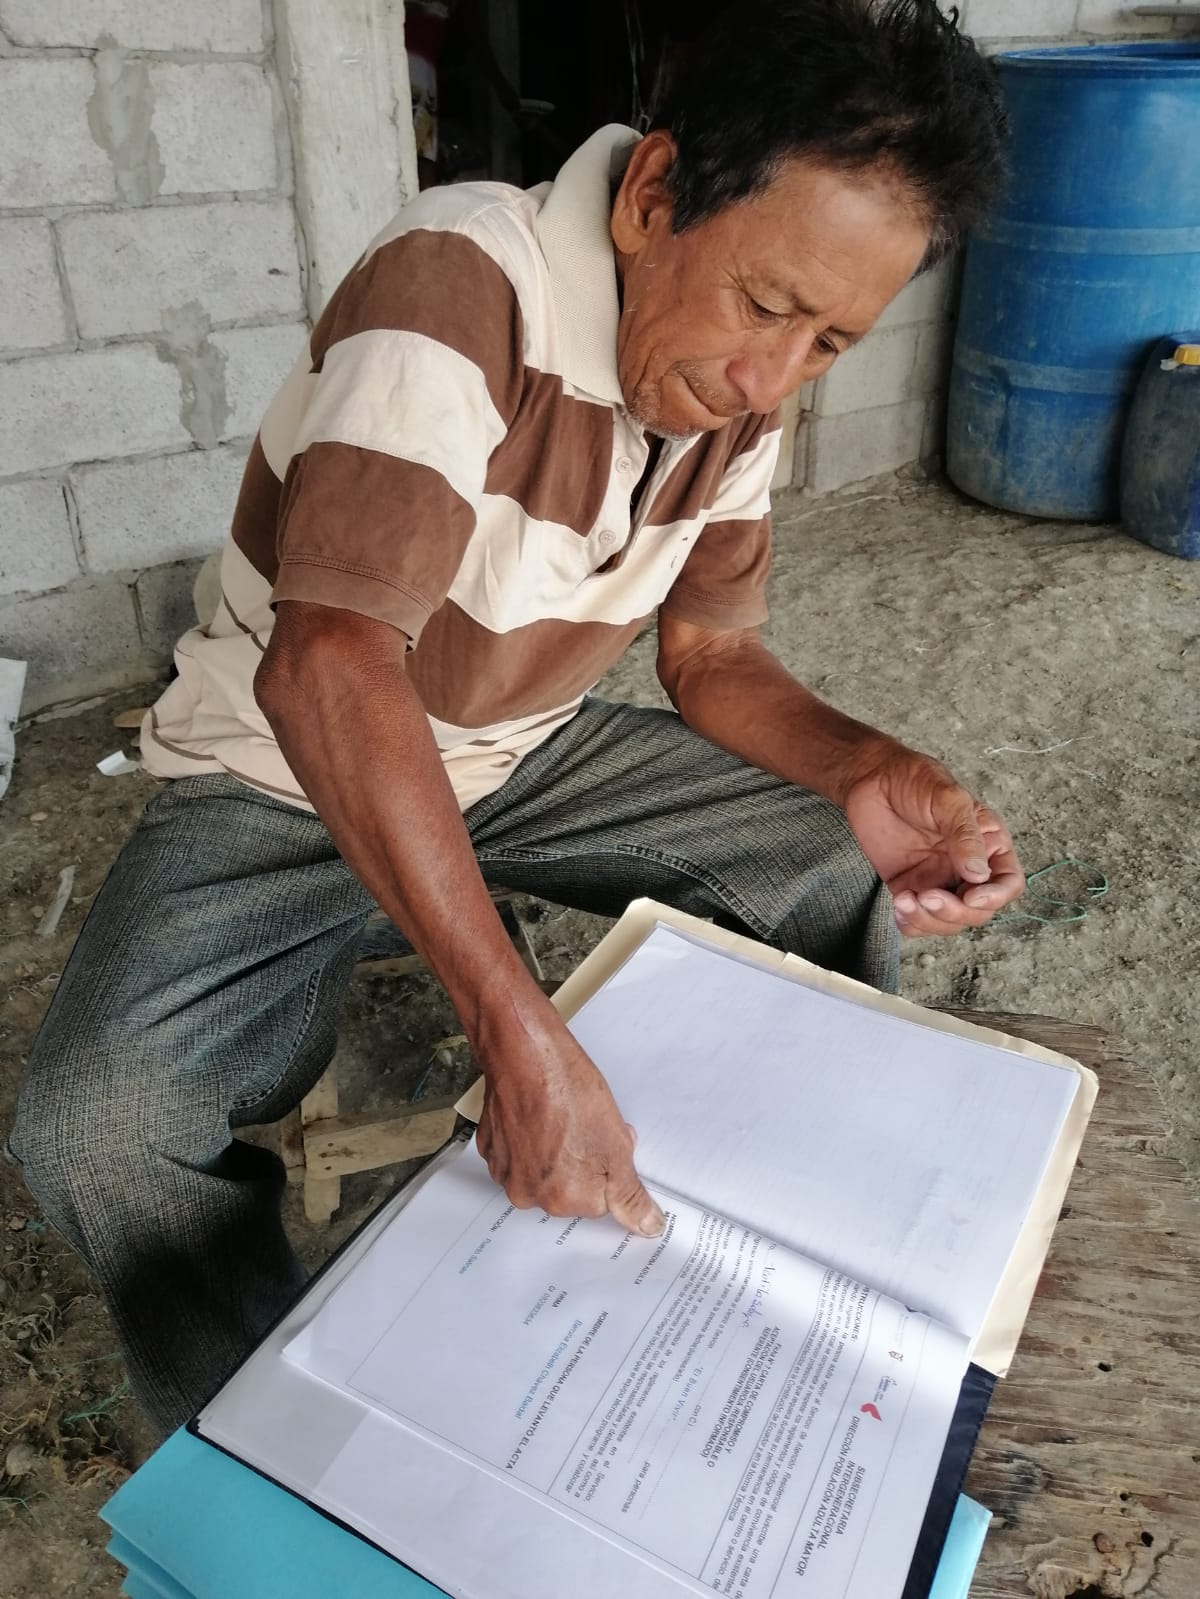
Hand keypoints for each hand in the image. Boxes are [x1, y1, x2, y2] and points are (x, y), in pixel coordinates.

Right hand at [474, 1010, 664, 1236]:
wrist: (525, 1053)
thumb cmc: (569, 1092)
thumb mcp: (616, 1144)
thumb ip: (630, 1194)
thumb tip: (648, 1227)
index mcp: (564, 1199)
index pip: (600, 1201)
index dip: (609, 1166)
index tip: (605, 1142)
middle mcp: (529, 1194)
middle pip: (569, 1190)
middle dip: (582, 1163)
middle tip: (586, 1126)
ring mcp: (504, 1171)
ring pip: (543, 1172)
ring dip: (554, 1151)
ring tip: (559, 1116)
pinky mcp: (489, 1147)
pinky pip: (518, 1154)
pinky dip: (529, 1139)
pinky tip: (537, 1113)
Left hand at [843, 742, 1023, 937]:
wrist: (872, 778)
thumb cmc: (915, 779)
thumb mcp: (948, 798)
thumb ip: (965, 835)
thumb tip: (979, 875)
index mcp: (988, 843)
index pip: (1008, 882)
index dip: (994, 896)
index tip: (969, 897)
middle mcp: (967, 866)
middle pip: (979, 909)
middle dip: (955, 911)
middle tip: (927, 896)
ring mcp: (939, 880)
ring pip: (948, 921)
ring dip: (929, 920)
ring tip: (905, 900)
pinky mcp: (910, 888)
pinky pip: (918, 921)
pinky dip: (911, 923)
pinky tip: (899, 904)